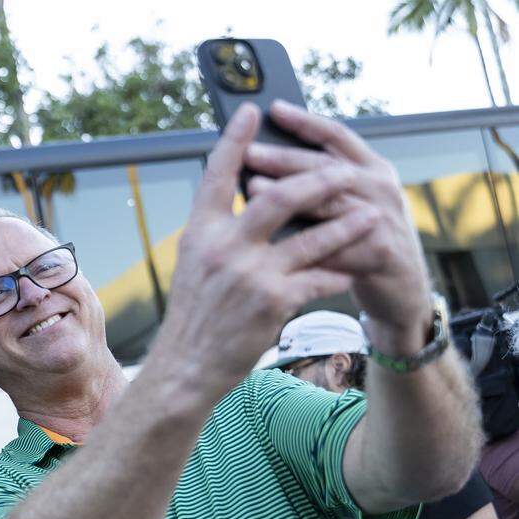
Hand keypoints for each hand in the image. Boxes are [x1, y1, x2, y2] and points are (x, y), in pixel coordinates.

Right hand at [155, 102, 376, 393]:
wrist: (187, 366)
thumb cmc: (195, 315)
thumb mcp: (195, 265)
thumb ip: (219, 231)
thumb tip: (247, 197)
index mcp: (200, 233)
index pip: (217, 175)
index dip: (236, 140)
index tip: (252, 111)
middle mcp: (222, 247)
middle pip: (279, 196)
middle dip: (318, 179)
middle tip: (344, 170)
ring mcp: (249, 274)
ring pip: (311, 237)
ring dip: (347, 224)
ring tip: (372, 214)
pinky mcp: (273, 302)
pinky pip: (318, 277)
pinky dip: (338, 271)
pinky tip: (352, 267)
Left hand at [244, 100, 434, 353]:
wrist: (401, 288)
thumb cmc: (360, 241)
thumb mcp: (347, 203)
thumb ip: (317, 183)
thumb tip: (263, 161)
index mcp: (371, 168)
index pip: (336, 135)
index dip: (305, 121)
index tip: (272, 109)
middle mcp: (381, 186)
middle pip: (327, 166)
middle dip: (285, 158)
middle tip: (249, 151)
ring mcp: (385, 218)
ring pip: (332, 202)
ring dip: (291, 194)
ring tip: (255, 189)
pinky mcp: (382, 253)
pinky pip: (338, 247)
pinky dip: (305, 243)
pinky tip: (274, 240)